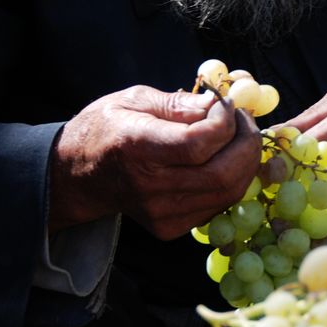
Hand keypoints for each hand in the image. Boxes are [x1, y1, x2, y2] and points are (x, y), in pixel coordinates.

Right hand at [48, 85, 261, 238]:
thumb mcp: (135, 98)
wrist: (80, 174)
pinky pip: (219, 204)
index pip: (197, 145)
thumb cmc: (108, 127)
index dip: (224, 122)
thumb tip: (218, 104)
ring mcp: (162, 213)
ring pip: (228, 192)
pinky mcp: (171, 228)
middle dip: (247, 142)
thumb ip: (179, 103)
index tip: (227, 104)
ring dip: (245, 161)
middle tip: (245, 120)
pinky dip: (233, 179)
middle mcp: (151, 186)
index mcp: (137, 147)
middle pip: (222, 174)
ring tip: (239, 136)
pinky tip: (225, 158)